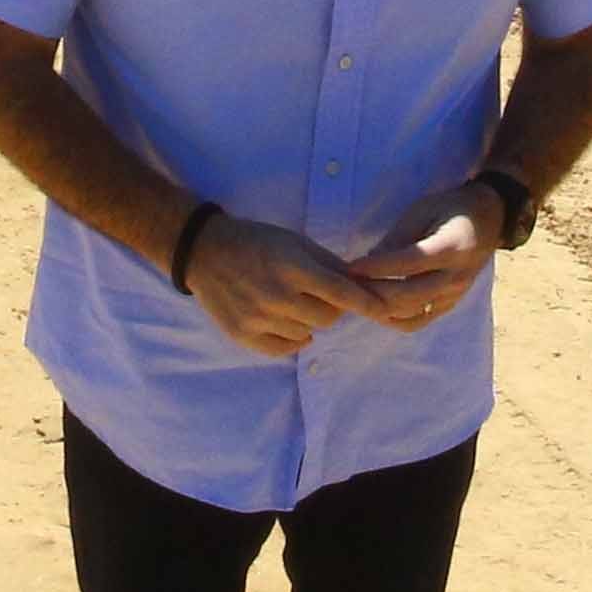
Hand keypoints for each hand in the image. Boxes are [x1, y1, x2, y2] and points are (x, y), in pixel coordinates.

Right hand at [183, 212, 389, 359]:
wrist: (205, 253)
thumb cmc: (257, 242)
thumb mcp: (295, 242)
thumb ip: (329, 264)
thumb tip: (364, 285)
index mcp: (292, 267)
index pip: (342, 293)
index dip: (367, 303)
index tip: (386, 311)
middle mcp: (276, 295)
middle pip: (328, 318)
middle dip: (330, 307)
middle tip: (315, 294)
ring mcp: (258, 318)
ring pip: (307, 333)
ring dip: (307, 321)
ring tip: (290, 302)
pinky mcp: (243, 335)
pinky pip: (284, 349)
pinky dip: (291, 338)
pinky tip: (283, 320)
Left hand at [341, 189, 495, 331]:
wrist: (489, 220)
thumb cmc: (452, 208)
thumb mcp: (424, 210)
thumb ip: (398, 238)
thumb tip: (367, 263)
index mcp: (452, 247)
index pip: (408, 263)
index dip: (377, 267)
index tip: (350, 267)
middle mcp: (456, 276)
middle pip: (408, 295)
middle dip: (373, 292)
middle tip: (346, 285)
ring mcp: (455, 295)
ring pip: (411, 312)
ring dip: (380, 307)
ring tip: (356, 297)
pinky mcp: (450, 305)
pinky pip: (419, 321)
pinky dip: (394, 319)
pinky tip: (376, 309)